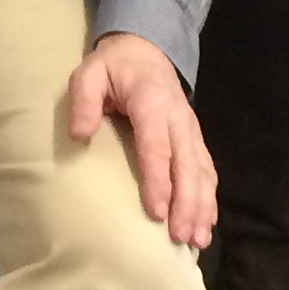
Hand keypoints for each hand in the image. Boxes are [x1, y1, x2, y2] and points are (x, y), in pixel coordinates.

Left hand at [66, 30, 217, 250]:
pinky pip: (206, 170)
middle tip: (181, 237)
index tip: (156, 212)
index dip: (158, 181)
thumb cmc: (113, 67)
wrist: (146, 49)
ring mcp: (190, 130)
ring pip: (201, 172)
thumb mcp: (89, 73)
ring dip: (202, 206)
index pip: (157, 147)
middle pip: (187, 166)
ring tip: (197, 240)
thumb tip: (80, 134)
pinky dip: (208, 198)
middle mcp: (178, 119)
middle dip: (187, 203)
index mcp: (152, 103)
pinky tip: (207, 223)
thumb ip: (83, 100)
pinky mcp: (194, 139)